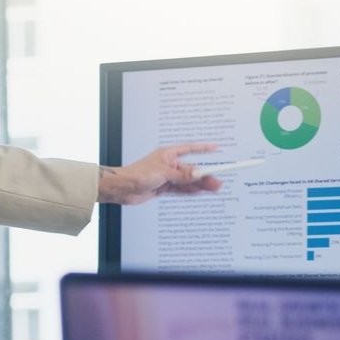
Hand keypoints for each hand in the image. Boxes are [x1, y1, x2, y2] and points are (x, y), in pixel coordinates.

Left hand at [98, 143, 222, 204]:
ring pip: (187, 181)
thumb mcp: (163, 173)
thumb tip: (197, 175)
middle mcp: (167, 164)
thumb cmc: (136, 174)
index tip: (215, 148)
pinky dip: (190, 191)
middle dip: (204, 175)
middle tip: (218, 181)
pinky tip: (200, 191)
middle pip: (190, 170)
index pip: (189, 149)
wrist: (122, 188)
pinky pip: (180, 189)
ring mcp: (166, 176)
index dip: (203, 149)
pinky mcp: (163, 187)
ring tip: (214, 188)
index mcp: (167, 154)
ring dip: (200, 185)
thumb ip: (181, 176)